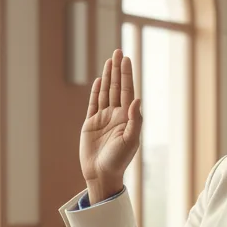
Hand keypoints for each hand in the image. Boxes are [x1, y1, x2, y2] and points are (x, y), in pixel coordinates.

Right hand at [80, 49, 141, 200]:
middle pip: (116, 87)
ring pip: (105, 92)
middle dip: (117, 69)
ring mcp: (103, 118)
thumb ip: (135, 120)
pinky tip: (99, 81)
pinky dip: (96, 92)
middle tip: (118, 51)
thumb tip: (136, 99)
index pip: (127, 91)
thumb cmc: (118, 161)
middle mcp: (116, 115)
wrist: (102, 175)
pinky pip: (93, 104)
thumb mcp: (130, 141)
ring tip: (109, 60)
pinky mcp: (91, 124)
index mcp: (127, 118)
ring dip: (107, 76)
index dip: (126, 74)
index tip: (126, 59)